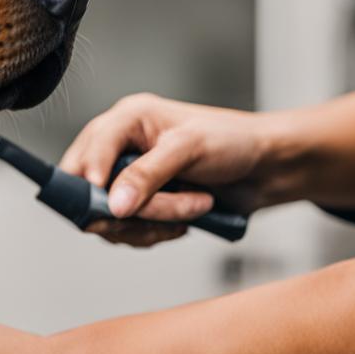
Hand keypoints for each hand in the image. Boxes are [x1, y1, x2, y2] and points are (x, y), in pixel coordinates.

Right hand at [60, 93, 270, 246]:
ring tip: (191, 208)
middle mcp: (121, 148)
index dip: (91, 179)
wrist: (264, 168)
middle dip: (128, 208)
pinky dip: (155, 233)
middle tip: (161, 211)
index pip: (89, 149)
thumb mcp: (189, 149)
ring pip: (110, 217)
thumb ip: (148, 175)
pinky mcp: (141, 207)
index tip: (106, 204)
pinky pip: (127, 232)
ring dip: (152, 222)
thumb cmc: (232, 142)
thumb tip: (114, 205)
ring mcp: (129, 180)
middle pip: (90, 189)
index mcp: (127, 120)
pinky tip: (183, 222)